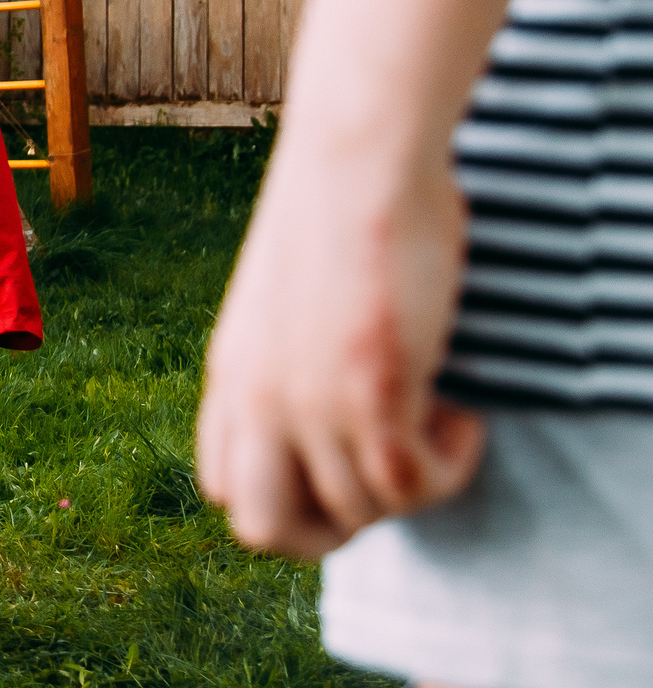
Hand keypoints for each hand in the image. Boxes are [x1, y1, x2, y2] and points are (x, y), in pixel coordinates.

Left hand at [197, 124, 488, 558]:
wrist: (355, 158)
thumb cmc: (338, 211)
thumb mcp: (291, 301)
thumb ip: (294, 360)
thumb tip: (342, 404)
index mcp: (231, 376)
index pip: (224, 488)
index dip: (288, 496)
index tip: (343, 453)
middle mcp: (257, 399)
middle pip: (264, 530)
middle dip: (331, 529)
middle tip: (386, 469)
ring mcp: (308, 399)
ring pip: (357, 515)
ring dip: (412, 488)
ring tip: (441, 420)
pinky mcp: (370, 387)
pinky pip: (411, 485)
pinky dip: (449, 468)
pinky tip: (463, 416)